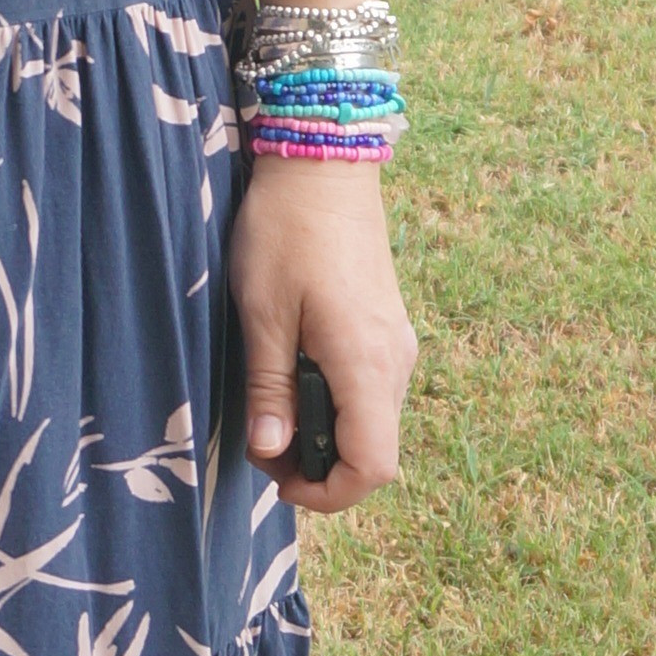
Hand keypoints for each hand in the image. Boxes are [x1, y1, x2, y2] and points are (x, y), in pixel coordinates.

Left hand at [229, 158, 414, 516]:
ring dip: (324, 435)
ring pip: (371, 421)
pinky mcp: (386, 327)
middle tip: (260, 445)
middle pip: (374, 451)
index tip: (278, 480)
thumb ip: (269, 388)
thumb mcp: (262, 312)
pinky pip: (369, 390)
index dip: (328, 494)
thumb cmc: (285, 231)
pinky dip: (335, 405)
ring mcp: (396, 343)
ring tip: (270, 411)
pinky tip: (292, 378)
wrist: (324, 161)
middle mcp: (394, 361)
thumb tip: (272, 451)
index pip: (373, 466)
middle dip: (318, 467)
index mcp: (367, 364)